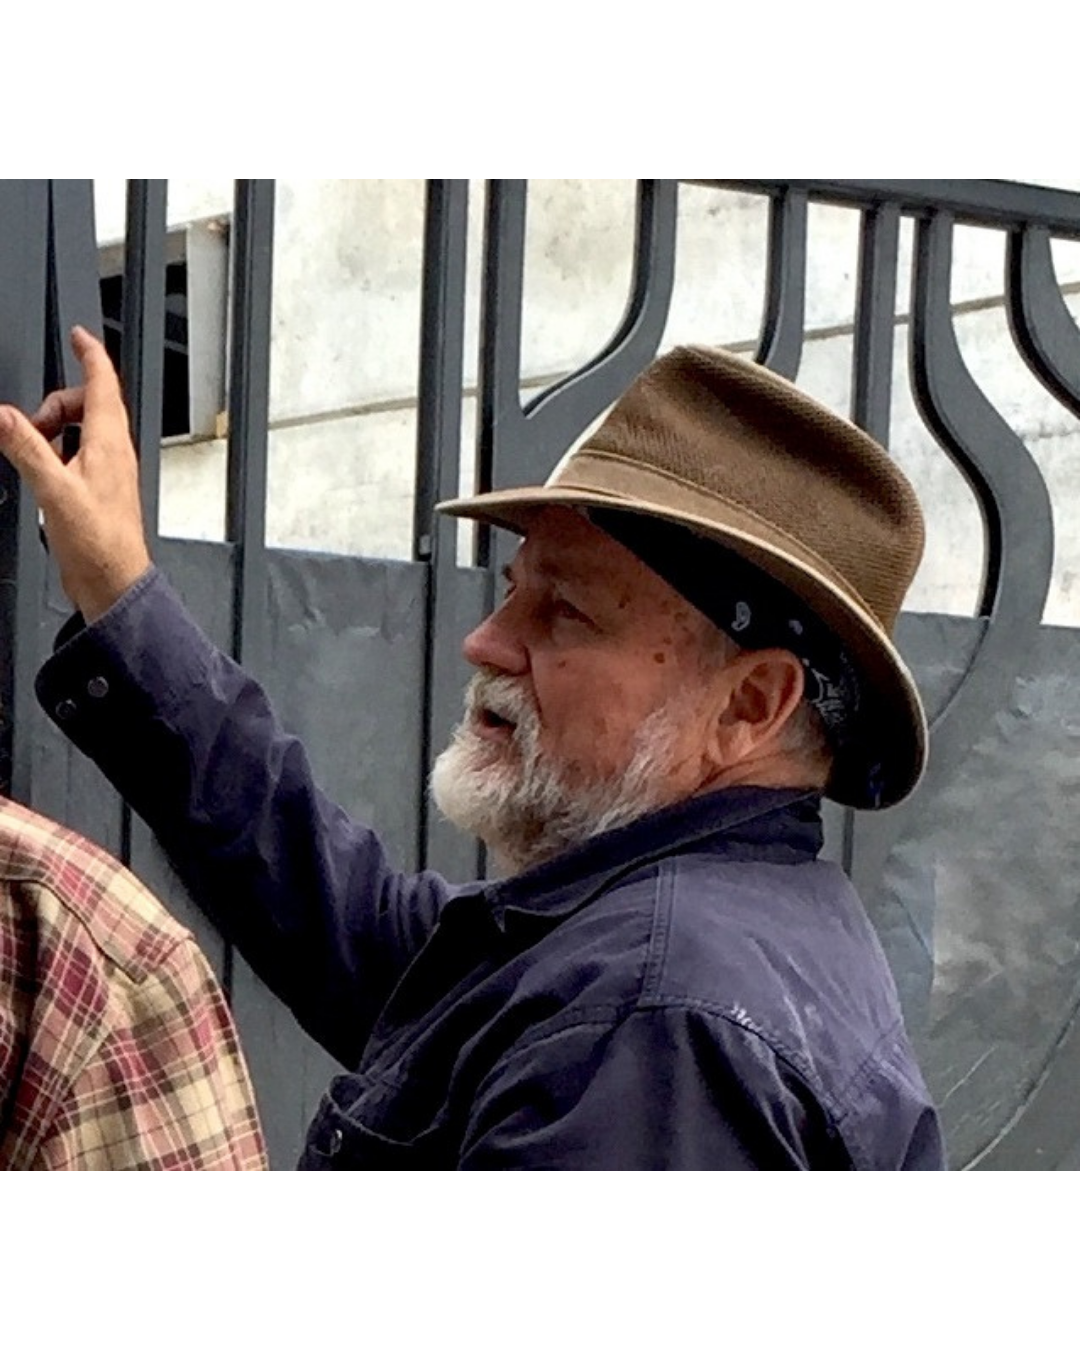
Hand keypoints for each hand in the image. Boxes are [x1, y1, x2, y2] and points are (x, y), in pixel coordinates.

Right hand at [0, 326, 151, 621]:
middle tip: (31, 427)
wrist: (114, 582)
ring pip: (80, 431)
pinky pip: (76, 456)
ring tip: (34, 455)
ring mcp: (108, 472)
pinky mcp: (98, 491)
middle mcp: (113, 453)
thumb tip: (4, 415)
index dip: (91, 355)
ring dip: (54, 432)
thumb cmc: (100, 543)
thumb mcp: (54, 490)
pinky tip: (43, 476)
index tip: (79, 336)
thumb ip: (27, 448)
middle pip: (86, 405)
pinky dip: (57, 454)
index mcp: (110, 442)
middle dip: (56, 405)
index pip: (104, 384)